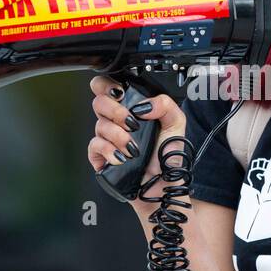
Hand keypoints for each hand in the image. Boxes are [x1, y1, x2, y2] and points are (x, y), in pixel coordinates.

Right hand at [87, 74, 188, 215]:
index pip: (108, 87)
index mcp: (132, 109)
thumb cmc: (168, 157)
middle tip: (131, 123)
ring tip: (133, 148)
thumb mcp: (176, 124)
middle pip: (99, 102)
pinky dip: (108, 150)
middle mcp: (117, 121)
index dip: (107, 85)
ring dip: (118, 136)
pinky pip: (94, 146)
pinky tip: (121, 157)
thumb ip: (165, 104)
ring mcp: (108, 138)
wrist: (164, 185)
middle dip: (115, 111)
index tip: (120, 93)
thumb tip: (144, 104)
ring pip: (99, 125)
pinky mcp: (101, 156)